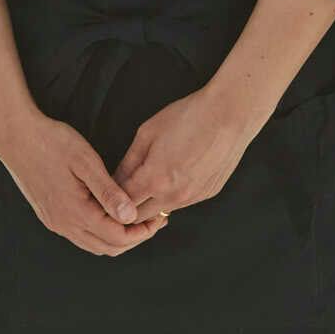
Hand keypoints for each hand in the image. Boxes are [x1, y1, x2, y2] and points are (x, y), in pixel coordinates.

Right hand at [0, 104, 156, 257]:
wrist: (15, 137)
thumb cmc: (51, 142)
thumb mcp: (85, 161)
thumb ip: (109, 191)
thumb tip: (131, 216)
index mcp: (75, 212)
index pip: (117, 237)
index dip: (142, 232)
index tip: (159, 217)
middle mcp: (64, 224)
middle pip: (108, 247)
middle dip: (134, 238)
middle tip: (153, 219)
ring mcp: (55, 222)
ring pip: (94, 245)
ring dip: (117, 237)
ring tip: (136, 218)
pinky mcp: (50, 216)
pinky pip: (81, 236)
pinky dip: (101, 232)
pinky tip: (111, 214)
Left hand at [116, 80, 269, 219]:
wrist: (229, 115)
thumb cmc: (187, 117)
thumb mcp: (147, 133)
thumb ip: (129, 161)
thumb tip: (115, 181)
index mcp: (154, 179)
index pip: (122, 203)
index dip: (111, 200)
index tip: (105, 194)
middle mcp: (173, 195)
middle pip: (139, 218)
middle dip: (127, 210)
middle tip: (121, 195)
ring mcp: (192, 198)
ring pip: (162, 212)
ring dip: (150, 204)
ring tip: (147, 184)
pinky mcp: (207, 195)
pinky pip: (182, 203)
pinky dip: (172, 196)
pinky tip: (174, 176)